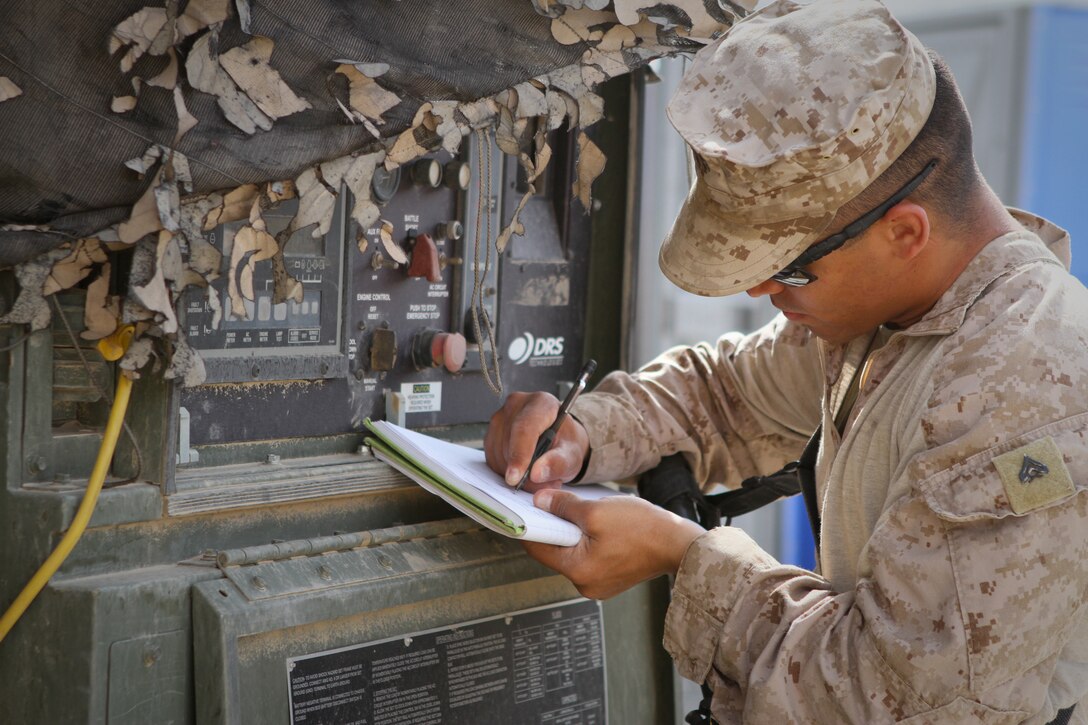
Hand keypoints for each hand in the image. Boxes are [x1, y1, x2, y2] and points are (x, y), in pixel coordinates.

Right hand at [485, 391, 589, 491]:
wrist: (558, 441)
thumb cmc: (565, 444)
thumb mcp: (572, 456)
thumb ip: (558, 463)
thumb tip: (536, 473)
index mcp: (542, 403)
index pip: (525, 428)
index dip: (519, 454)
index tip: (516, 479)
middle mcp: (517, 404)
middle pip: (509, 443)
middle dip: (521, 471)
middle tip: (542, 483)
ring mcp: (500, 416)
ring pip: (498, 453)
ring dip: (514, 473)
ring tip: (538, 476)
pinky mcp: (491, 432)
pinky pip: (492, 458)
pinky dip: (505, 472)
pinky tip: (523, 472)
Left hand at [522, 489, 705, 598]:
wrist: (679, 544)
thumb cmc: (643, 529)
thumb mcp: (595, 510)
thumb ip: (563, 506)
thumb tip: (540, 501)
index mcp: (578, 571)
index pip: (538, 548)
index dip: (530, 524)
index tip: (525, 508)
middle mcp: (585, 585)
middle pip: (555, 550)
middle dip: (557, 526)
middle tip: (561, 503)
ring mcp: (599, 584)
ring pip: (573, 552)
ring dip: (575, 531)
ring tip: (590, 514)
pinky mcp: (611, 578)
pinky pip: (589, 556)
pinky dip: (590, 540)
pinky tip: (602, 526)